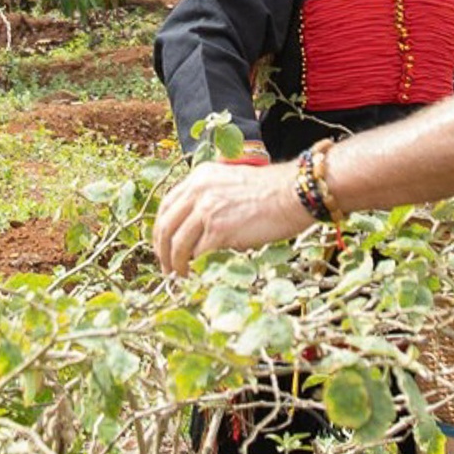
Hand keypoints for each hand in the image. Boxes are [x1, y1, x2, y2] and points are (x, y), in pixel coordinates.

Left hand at [153, 159, 310, 274]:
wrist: (293, 193)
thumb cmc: (271, 192)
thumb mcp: (231, 183)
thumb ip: (210, 198)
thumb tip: (197, 230)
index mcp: (199, 177)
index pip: (167, 205)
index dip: (161, 230)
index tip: (163, 246)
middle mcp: (198, 190)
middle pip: (166, 226)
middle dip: (162, 251)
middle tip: (167, 267)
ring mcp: (207, 209)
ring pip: (177, 243)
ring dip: (175, 264)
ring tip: (180, 276)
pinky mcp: (218, 228)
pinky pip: (197, 253)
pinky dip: (194, 267)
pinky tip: (197, 275)